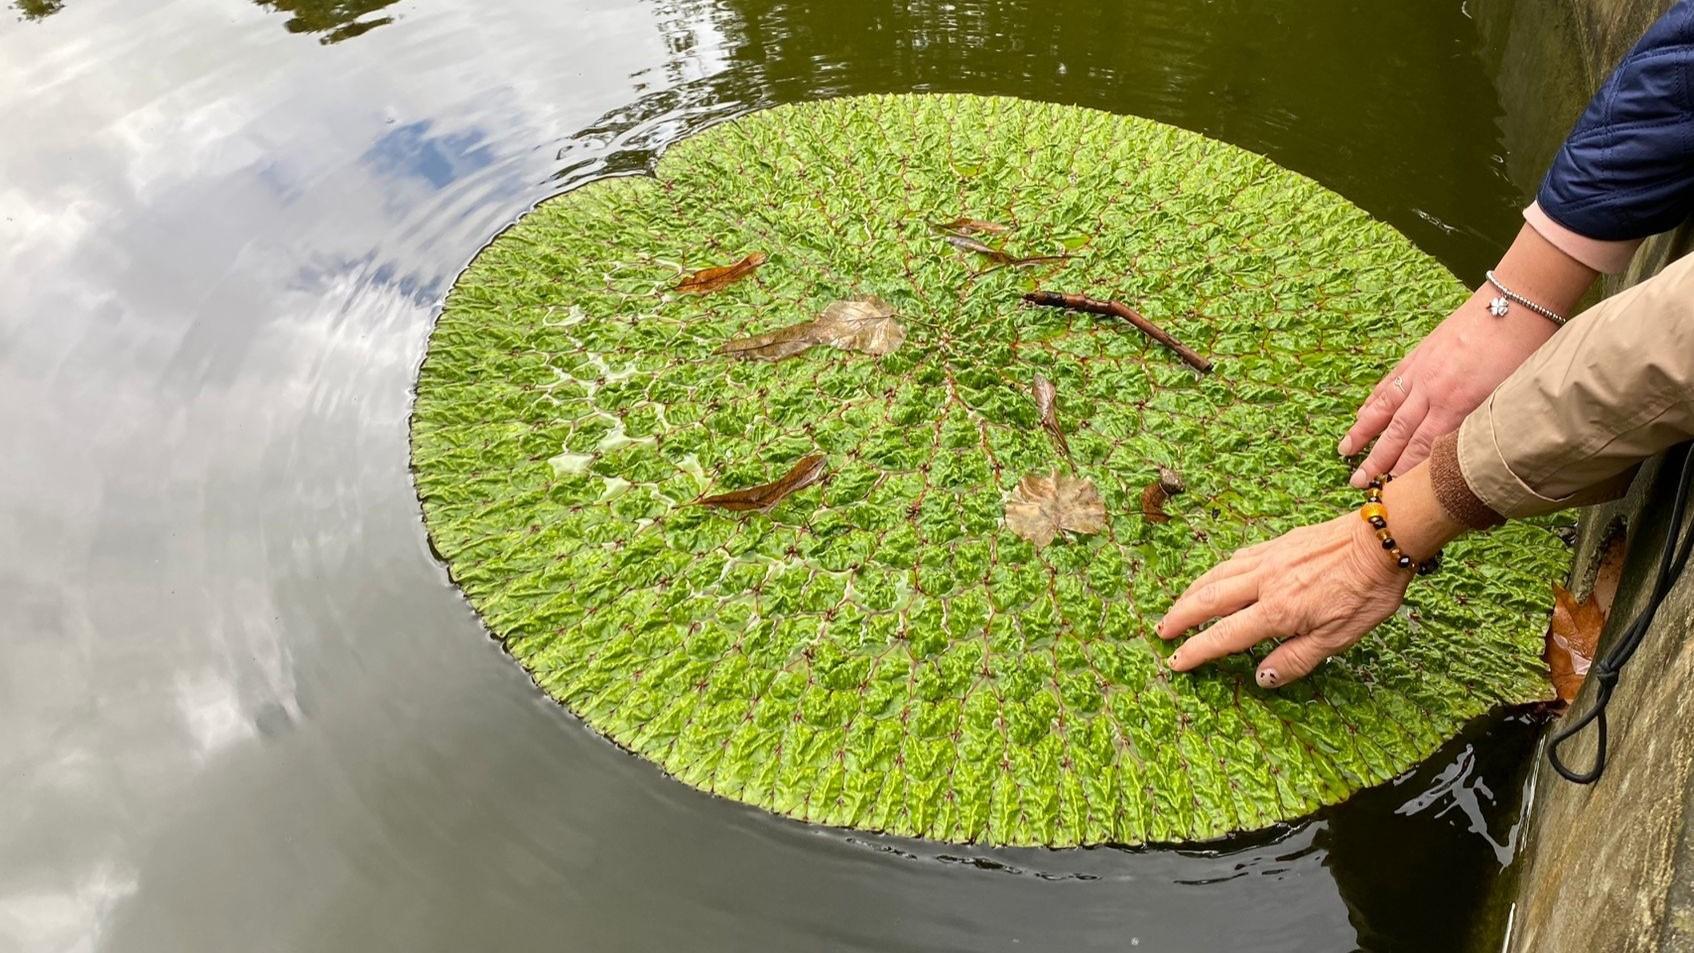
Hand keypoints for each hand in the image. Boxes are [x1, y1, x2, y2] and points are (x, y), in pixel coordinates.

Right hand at [1156, 514, 1410, 685]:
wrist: (1382, 539)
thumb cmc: (1366, 592)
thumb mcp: (1338, 639)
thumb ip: (1296, 660)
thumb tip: (1260, 678)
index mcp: (1277, 611)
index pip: (1225, 636)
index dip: (1196, 651)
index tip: (1176, 661)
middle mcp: (1264, 583)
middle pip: (1208, 600)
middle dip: (1181, 617)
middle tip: (1162, 631)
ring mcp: (1269, 559)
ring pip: (1217, 575)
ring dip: (1192, 592)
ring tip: (1178, 606)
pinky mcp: (1278, 544)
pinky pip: (1237, 558)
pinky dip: (1218, 571)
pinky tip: (1216, 576)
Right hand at [1338, 223, 1595, 487]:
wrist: (1514, 306)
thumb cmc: (1523, 351)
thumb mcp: (1508, 396)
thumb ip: (1484, 426)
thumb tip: (1473, 457)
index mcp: (1456, 405)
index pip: (1422, 447)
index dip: (1402, 471)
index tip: (1386, 489)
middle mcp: (1431, 392)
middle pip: (1396, 433)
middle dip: (1375, 460)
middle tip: (1356, 482)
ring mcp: (1420, 372)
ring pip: (1384, 408)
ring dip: (1362, 432)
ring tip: (1344, 450)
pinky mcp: (1419, 355)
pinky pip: (1389, 383)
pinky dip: (1373, 400)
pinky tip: (1361, 411)